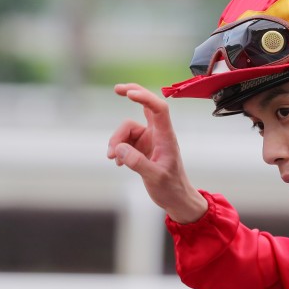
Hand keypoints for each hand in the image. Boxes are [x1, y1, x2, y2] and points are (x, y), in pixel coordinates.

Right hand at [107, 83, 207, 223]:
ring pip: (127, 129)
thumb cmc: (171, 188)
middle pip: (146, 105)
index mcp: (166, 137)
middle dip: (132, 94)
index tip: (129, 93)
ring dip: (116, 141)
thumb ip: (137, 163)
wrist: (176, 200)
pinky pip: (125, 141)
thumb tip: (119, 149)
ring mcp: (149, 140)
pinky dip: (118, 149)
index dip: (145, 97)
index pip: (159, 109)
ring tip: (113, 159)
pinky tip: (118, 163)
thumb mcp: (155, 178)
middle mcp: (158, 134)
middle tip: (117, 89)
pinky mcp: (142, 148)